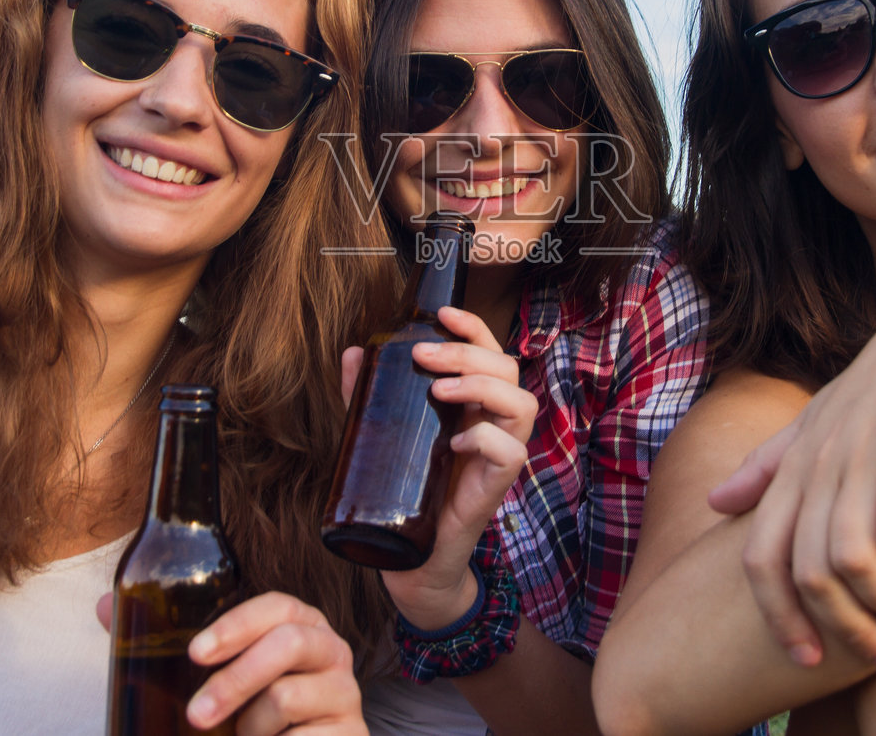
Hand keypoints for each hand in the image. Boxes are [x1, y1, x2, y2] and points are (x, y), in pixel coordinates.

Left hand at [96, 591, 364, 733]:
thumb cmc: (248, 715)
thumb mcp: (212, 679)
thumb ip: (165, 644)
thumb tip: (105, 605)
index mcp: (299, 626)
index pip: (278, 606)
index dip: (238, 624)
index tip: (195, 653)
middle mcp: (329, 650)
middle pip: (289, 642)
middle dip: (235, 680)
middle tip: (196, 715)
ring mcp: (344, 691)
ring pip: (288, 696)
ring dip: (250, 726)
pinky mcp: (351, 731)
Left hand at [344, 305, 534, 629]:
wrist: (412, 559)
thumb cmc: (405, 490)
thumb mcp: (384, 433)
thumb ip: (370, 395)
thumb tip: (354, 352)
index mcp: (473, 405)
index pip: (490, 353)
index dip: (473, 328)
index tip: (440, 316)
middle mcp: (494, 425)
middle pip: (507, 369)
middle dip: (466, 354)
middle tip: (423, 358)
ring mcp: (500, 456)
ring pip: (521, 404)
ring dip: (481, 388)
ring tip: (438, 392)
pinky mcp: (497, 488)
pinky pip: (511, 453)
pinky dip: (486, 440)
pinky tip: (456, 442)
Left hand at [707, 272, 875, 669]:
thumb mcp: (824, 418)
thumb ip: (770, 462)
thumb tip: (716, 502)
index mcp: (796, 461)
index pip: (759, 557)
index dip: (777, 616)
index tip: (807, 659)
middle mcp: (820, 458)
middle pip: (803, 570)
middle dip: (841, 629)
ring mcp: (863, 448)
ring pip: (850, 559)